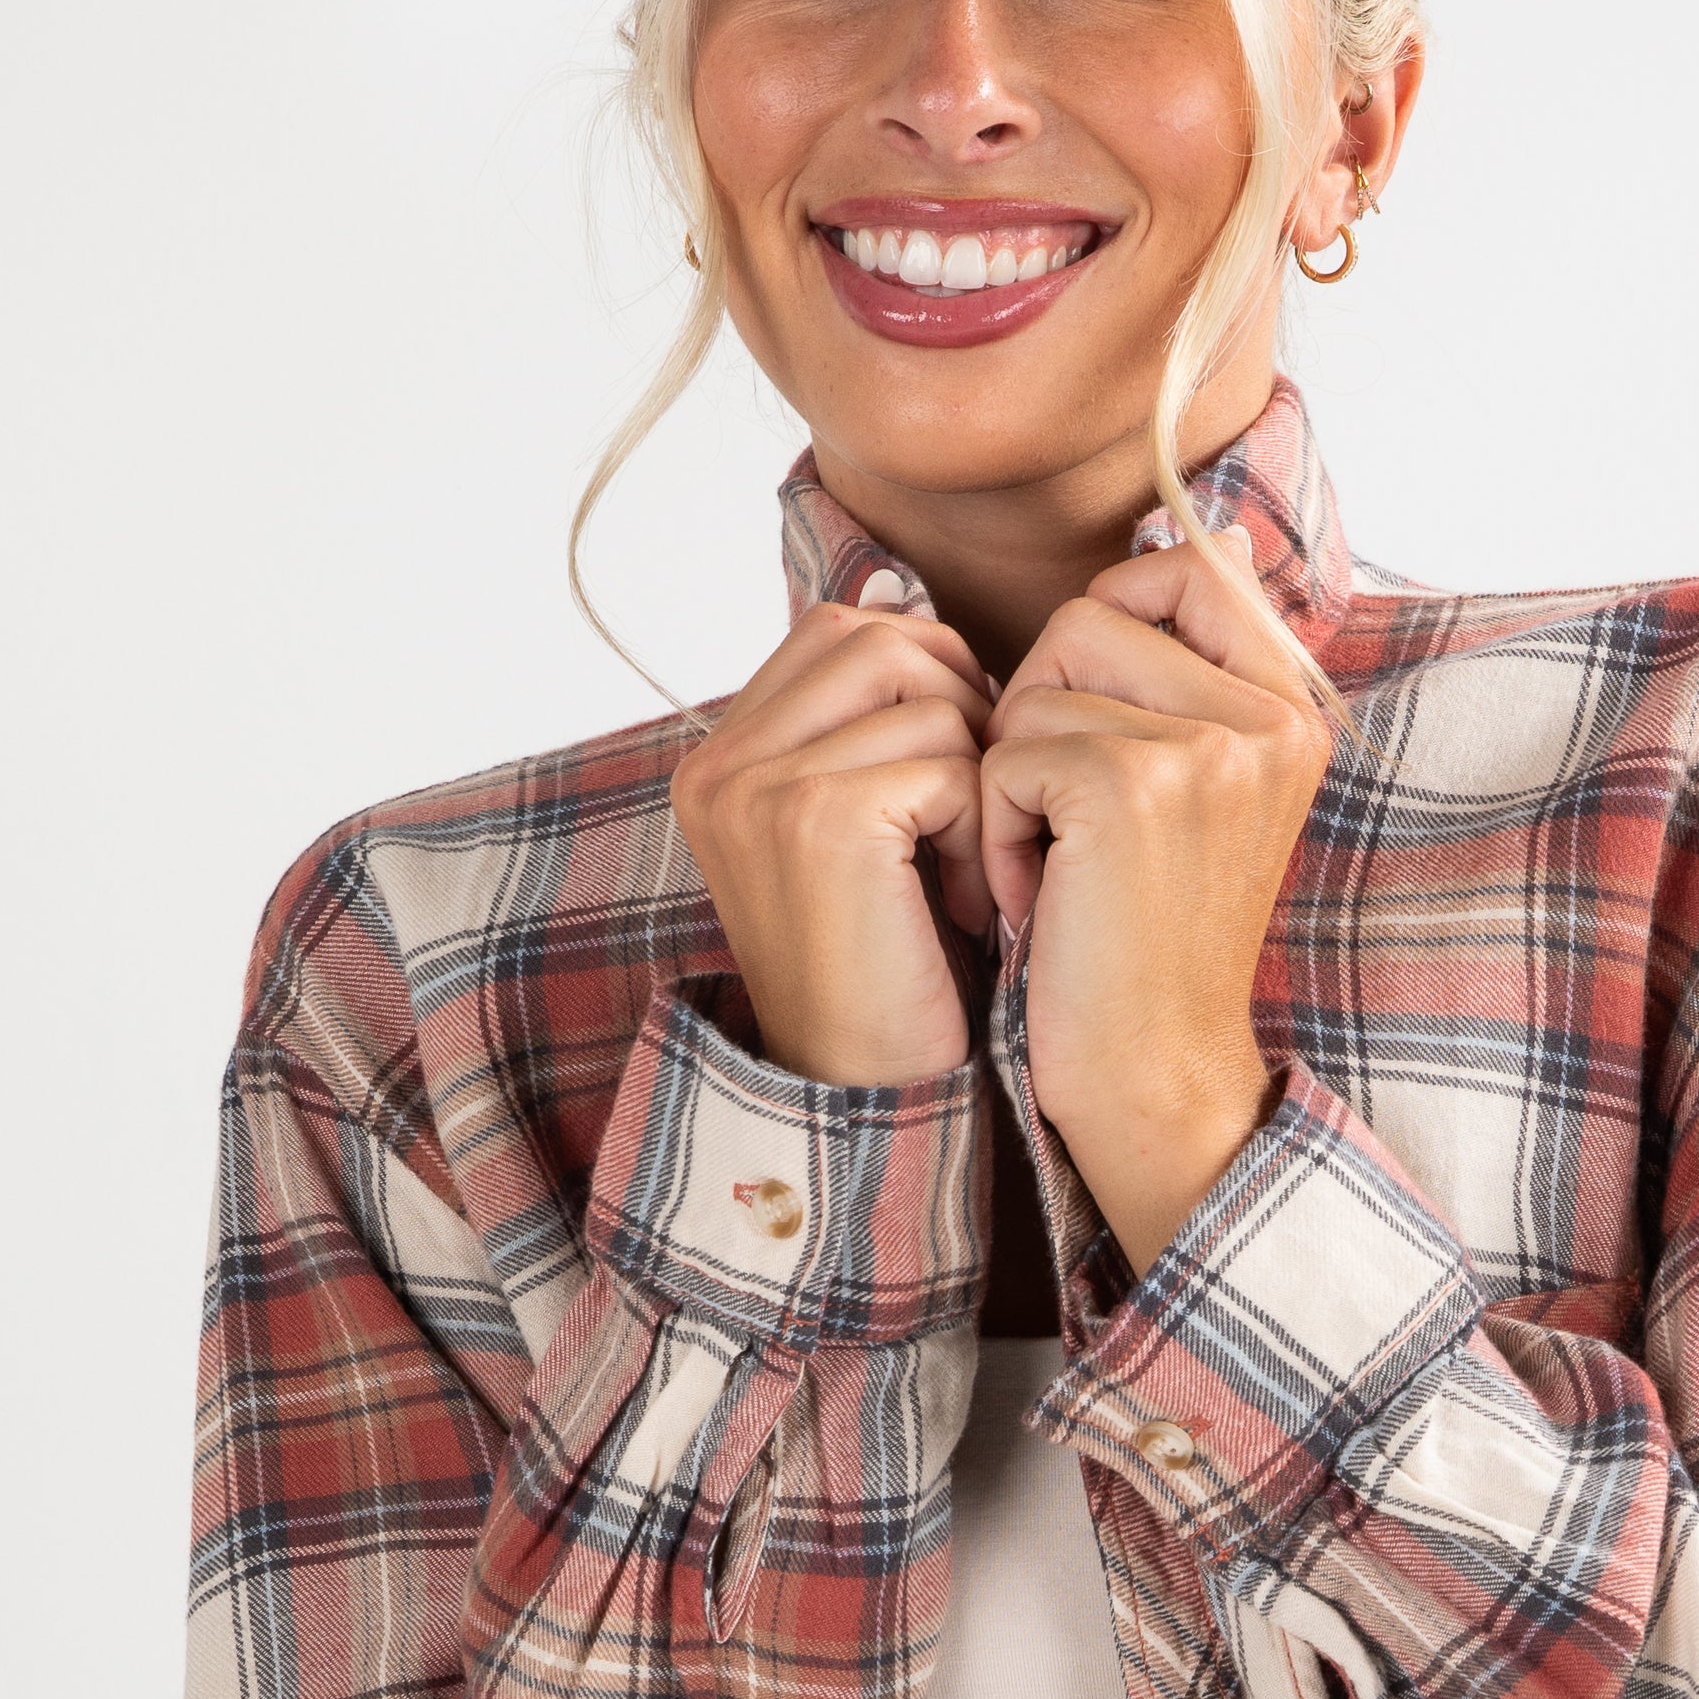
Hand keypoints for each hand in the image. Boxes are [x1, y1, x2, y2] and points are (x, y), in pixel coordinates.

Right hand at [669, 596, 994, 1085]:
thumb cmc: (890, 967)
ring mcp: (758, 785)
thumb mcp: (863, 828)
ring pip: (922, 690)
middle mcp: (719, 762)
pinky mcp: (815, 817)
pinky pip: (945, 761)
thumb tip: (913, 601)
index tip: (951, 776)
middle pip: (881, 638)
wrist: (866, 1096)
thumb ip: (866, 724)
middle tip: (973, 812)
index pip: (841, 630)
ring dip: (974, 772)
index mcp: (718, 757)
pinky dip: (980, 828)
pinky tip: (962, 906)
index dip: (926, 677)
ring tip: (965, 863)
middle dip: (958, 706)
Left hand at [981, 529, 1329, 1272]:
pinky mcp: (1134, 788)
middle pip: (1090, 614)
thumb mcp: (1191, 793)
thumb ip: (1187, 673)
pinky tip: (1039, 898)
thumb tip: (1191, 532)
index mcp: (1294, 708)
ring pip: (1036, 686)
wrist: (1151, 1075)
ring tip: (1057, 868)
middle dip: (1041, 713)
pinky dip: (998, 830)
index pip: (1195, 561)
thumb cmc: (1137, 940)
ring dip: (1013, 780)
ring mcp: (1210, 748)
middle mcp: (1270, 717)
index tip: (1093, 717)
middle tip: (1066, 820)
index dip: (1113, 616)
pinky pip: (1008, 752)